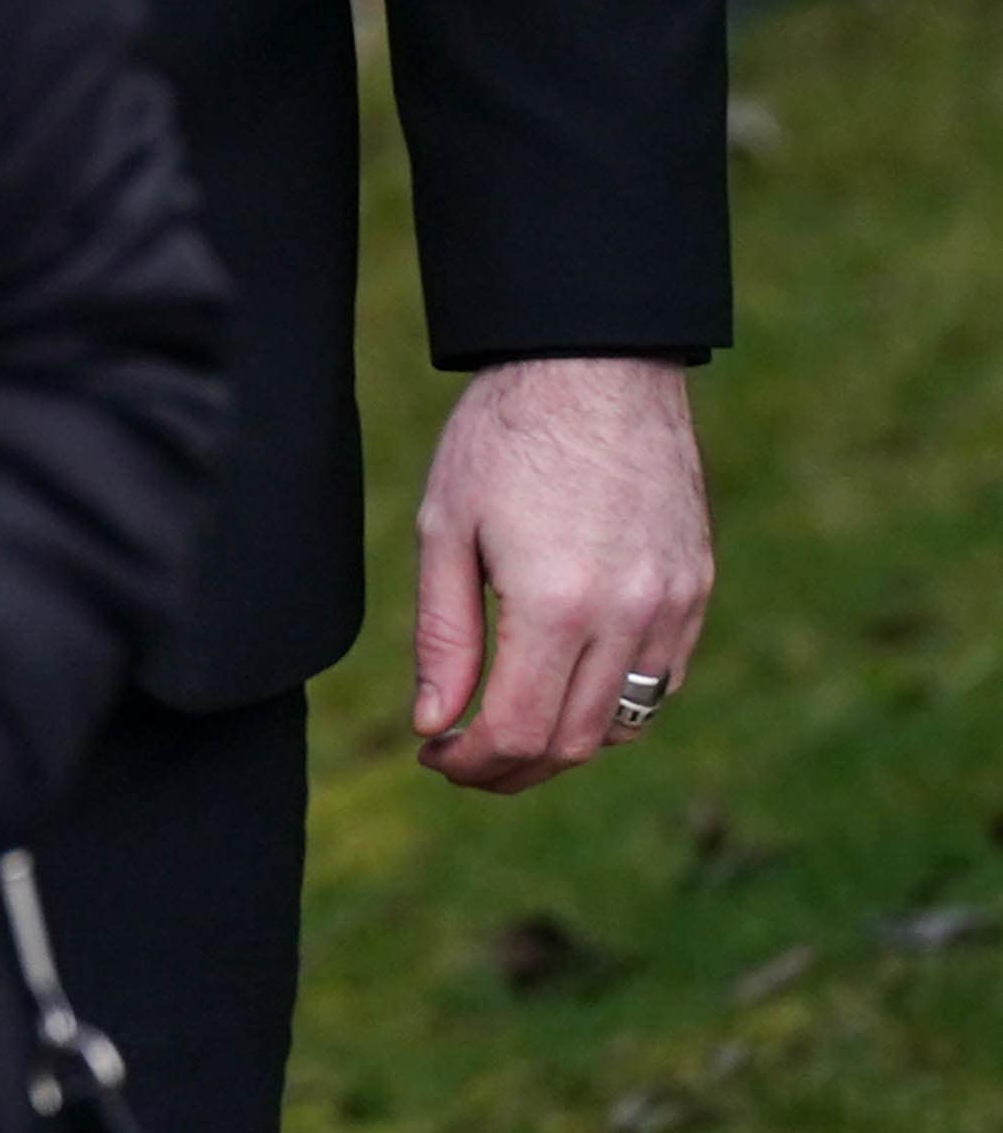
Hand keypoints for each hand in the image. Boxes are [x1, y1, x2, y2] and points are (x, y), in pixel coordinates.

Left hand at [410, 355, 712, 790]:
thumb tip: (434, 724)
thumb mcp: (445, 528)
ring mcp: (675, 606)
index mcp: (556, 604)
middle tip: (461, 758)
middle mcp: (629, 616)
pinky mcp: (697, 589)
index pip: (520, 732)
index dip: (472, 764)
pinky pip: (660, 681)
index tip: (435, 757)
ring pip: (624, 721)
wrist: (596, 365)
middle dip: (511, 767)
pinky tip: (564, 688)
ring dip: (563, 743)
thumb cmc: (504, 436)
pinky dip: (612, 706)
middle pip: (574, 742)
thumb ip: (443, 636)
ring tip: (506, 728)